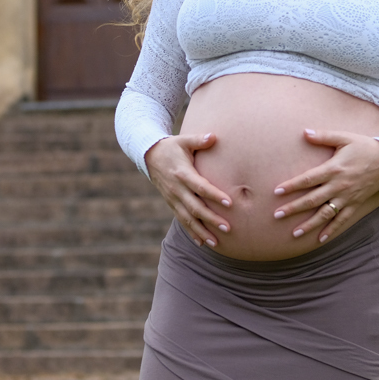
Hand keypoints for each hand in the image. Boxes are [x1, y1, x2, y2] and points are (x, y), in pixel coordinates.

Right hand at [145, 133, 230, 247]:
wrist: (148, 156)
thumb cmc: (171, 147)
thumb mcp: (183, 140)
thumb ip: (199, 139)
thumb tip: (214, 136)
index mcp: (182, 173)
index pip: (200, 187)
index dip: (214, 195)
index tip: (230, 203)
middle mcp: (176, 189)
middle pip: (195, 207)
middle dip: (211, 219)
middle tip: (227, 228)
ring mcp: (173, 198)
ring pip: (188, 218)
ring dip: (202, 231)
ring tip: (216, 243)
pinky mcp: (171, 203)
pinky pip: (182, 220)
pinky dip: (191, 232)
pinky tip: (202, 243)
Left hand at [272, 129, 378, 243]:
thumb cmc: (363, 147)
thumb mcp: (344, 137)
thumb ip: (323, 136)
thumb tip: (304, 132)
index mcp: (333, 169)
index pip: (308, 179)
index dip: (292, 185)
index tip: (276, 191)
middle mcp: (338, 186)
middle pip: (312, 199)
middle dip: (294, 208)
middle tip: (277, 215)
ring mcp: (347, 197)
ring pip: (325, 214)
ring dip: (309, 224)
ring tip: (294, 233)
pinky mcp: (355, 204)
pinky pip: (342, 220)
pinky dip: (331, 230)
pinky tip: (320, 239)